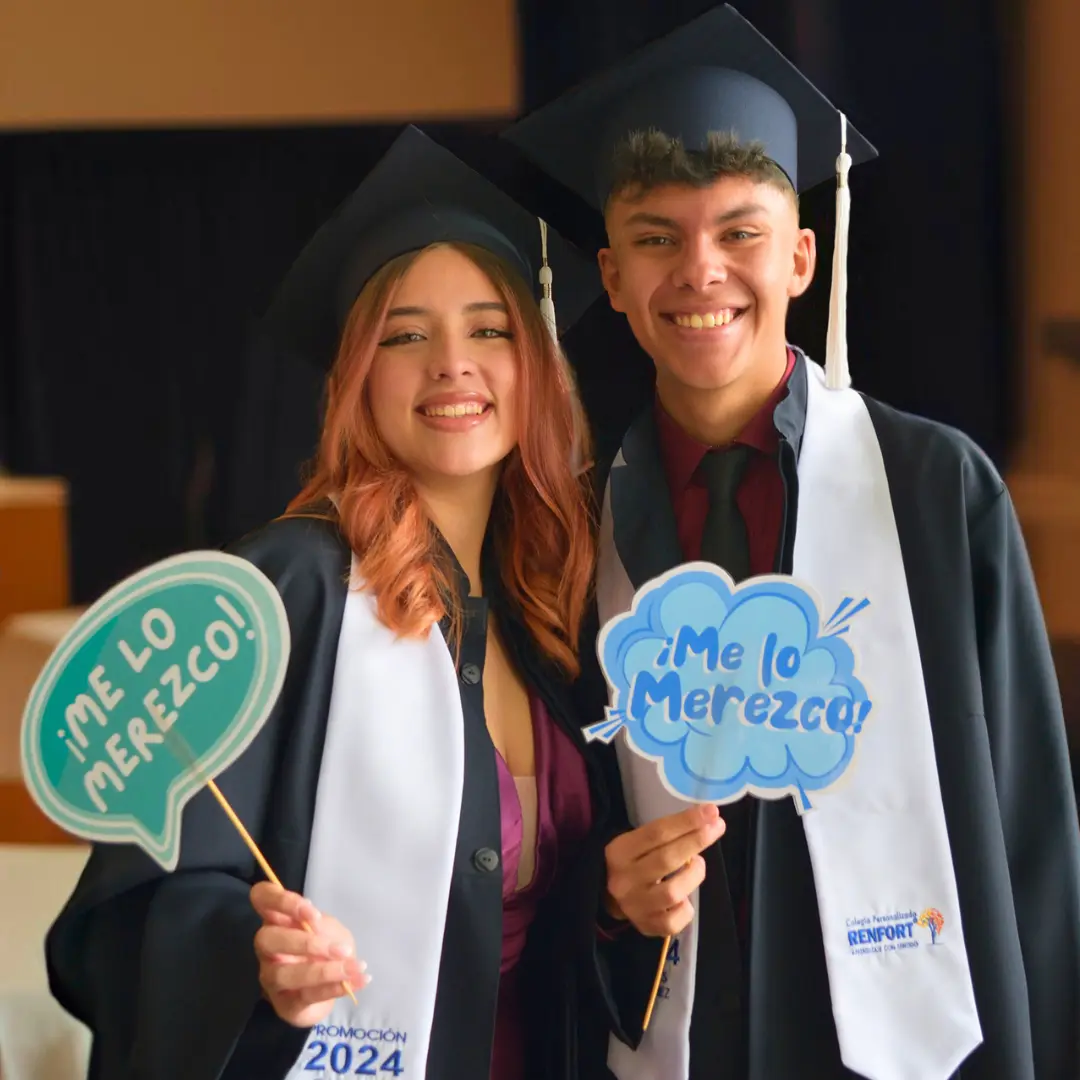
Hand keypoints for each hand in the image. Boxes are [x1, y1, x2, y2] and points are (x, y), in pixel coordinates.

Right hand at [251, 882, 368, 1027]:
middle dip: (305, 942)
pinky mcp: (284, 1004)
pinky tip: (355, 982)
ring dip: (324, 971)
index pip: (261, 898)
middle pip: (266, 939)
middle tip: (340, 949)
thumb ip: (320, 925)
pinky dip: (333, 988)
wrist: (334, 985)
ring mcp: (271, 978)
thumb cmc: (327, 949)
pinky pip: (305, 995)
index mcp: (277, 920)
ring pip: (284, 974)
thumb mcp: (330, 930)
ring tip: (354, 967)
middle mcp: (267, 948)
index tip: (311, 911)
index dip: (280, 900)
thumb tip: (312, 922)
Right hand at [604, 805, 724, 936]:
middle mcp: (624, 879)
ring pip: (673, 892)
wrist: (608, 897)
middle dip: (696, 841)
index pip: (656, 833)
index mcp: (619, 851)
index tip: (711, 811)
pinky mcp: (646, 926)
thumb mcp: (638, 842)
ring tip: (698, 865)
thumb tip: (707, 819)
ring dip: (694, 875)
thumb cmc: (633, 862)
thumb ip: (666, 834)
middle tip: (717, 826)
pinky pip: (674, 920)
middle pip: (666, 859)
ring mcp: (635, 905)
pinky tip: (686, 899)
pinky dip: (686, 908)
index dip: (686, 821)